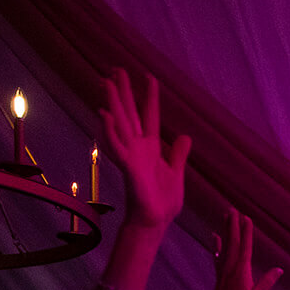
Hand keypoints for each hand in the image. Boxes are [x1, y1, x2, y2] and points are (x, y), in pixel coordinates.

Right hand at [97, 69, 190, 229]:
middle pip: (129, 112)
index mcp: (151, 147)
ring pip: (120, 123)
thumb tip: (185, 137)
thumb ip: (178, 154)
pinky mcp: (127, 167)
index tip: (149, 76)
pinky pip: (116, 146)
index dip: (149, 96)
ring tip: (105, 81)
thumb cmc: (163, 201)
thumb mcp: (176, 172)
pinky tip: (104, 114)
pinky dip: (110, 131)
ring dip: (113, 102)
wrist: (156, 220)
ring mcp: (131, 155)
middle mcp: (138, 147)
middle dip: (123, 91)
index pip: (150, 115)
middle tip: (116, 68)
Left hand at [205, 208, 282, 289]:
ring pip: (225, 244)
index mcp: (241, 270)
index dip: (246, 232)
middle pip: (233, 241)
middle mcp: (231, 266)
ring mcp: (224, 268)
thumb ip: (267, 282)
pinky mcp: (219, 273)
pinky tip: (214, 235)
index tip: (247, 218)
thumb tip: (279, 269)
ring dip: (225, 229)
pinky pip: (218, 254)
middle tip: (232, 208)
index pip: (245, 247)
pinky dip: (217, 244)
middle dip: (233, 224)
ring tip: (225, 215)